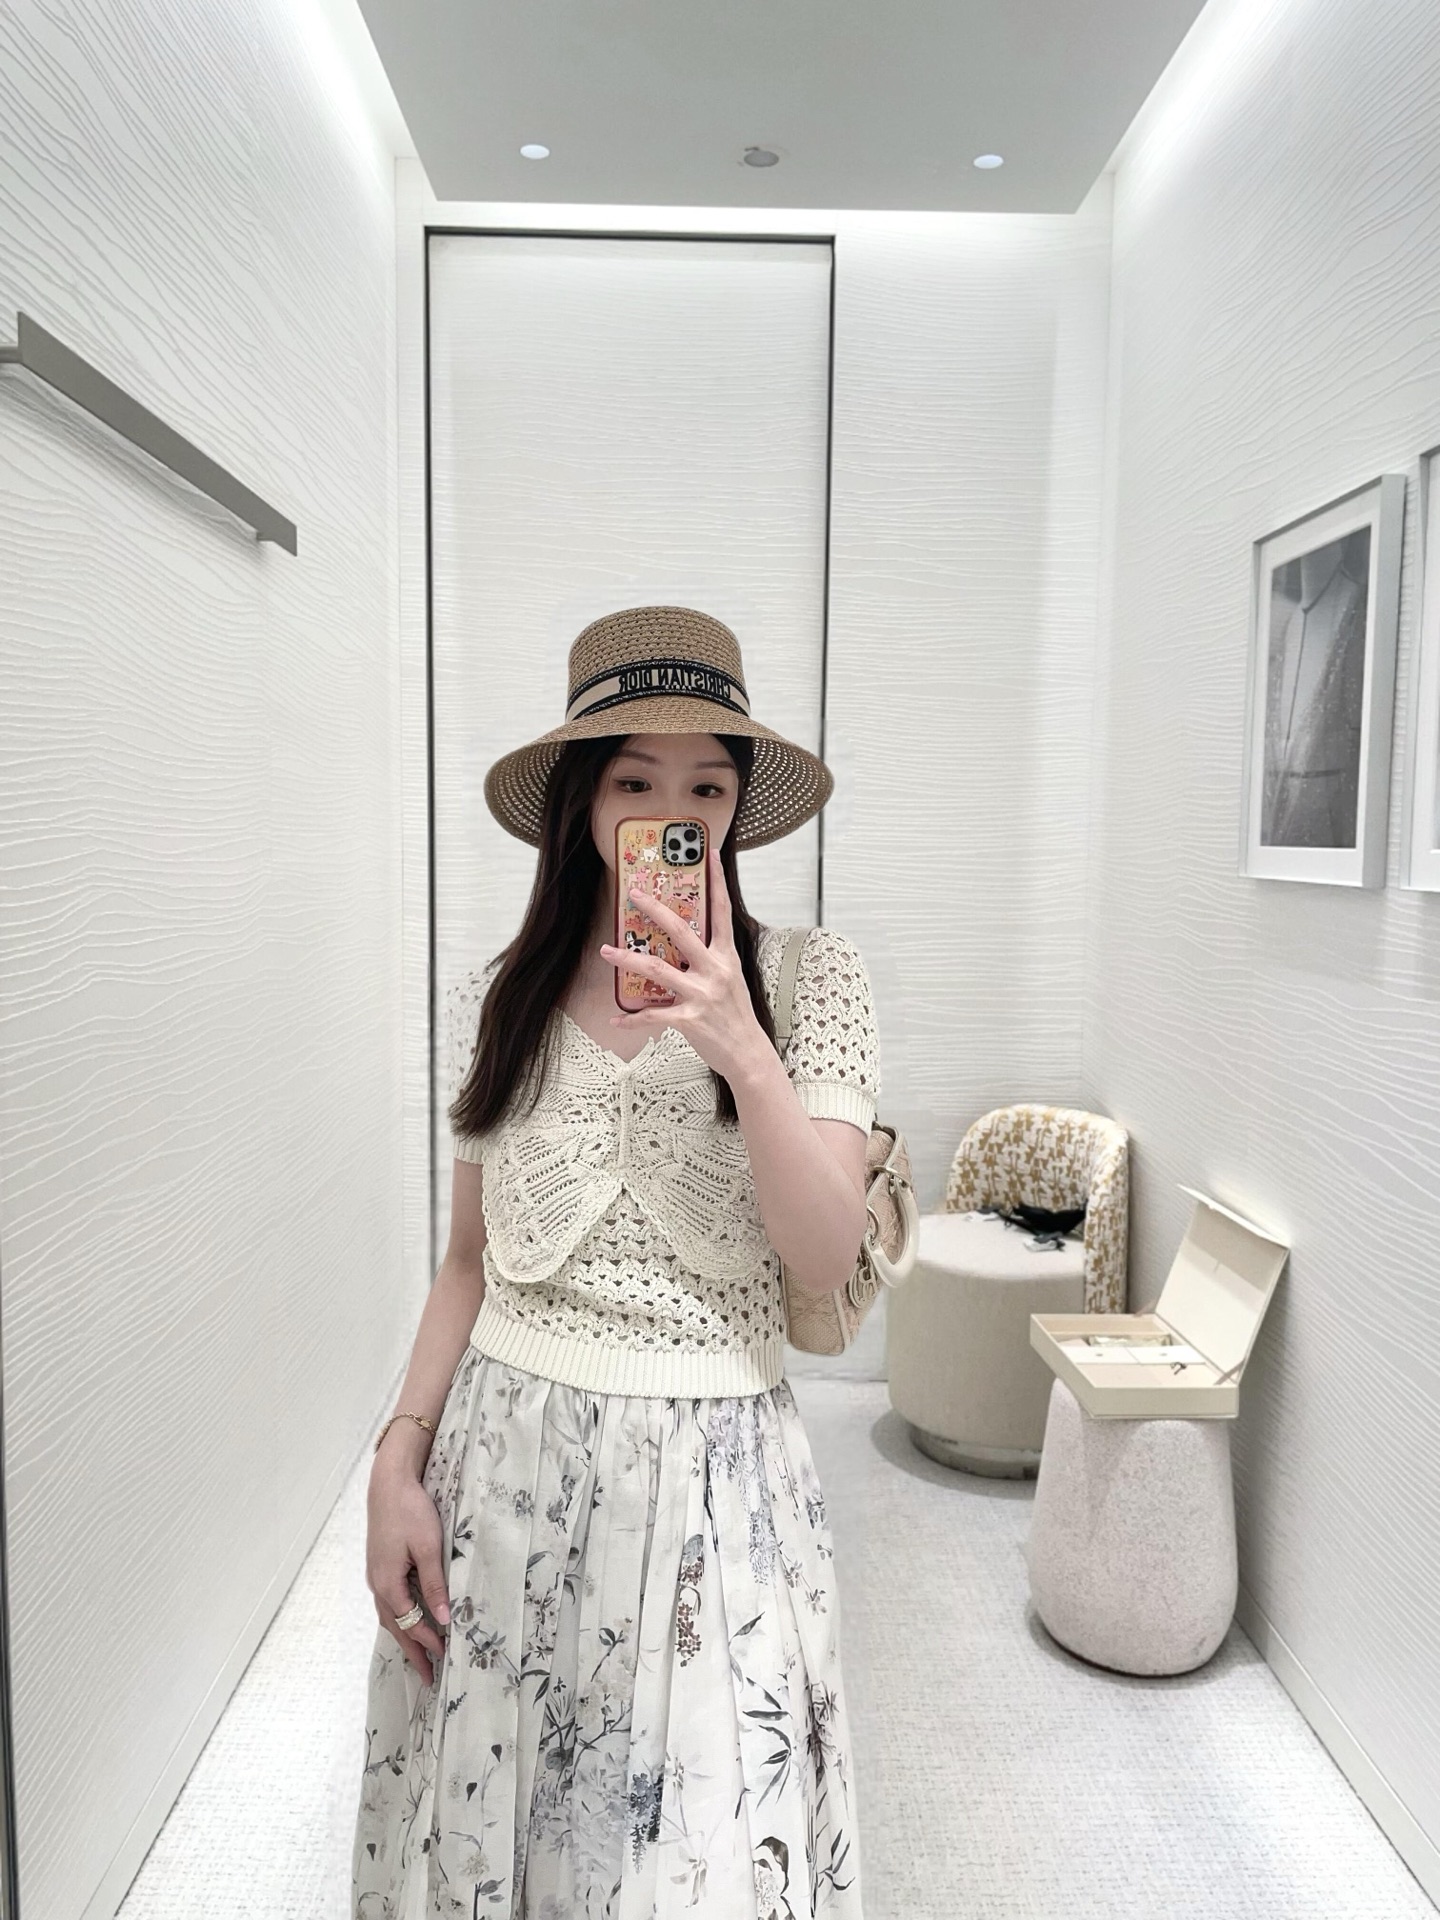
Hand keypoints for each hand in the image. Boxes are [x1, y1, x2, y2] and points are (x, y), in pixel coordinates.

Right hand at [366, 1465, 450, 1686]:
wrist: (388, 1484)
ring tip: (420, 1656)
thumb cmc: (410, 1512)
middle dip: (412, 1652)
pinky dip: (401, 1618)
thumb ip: (435, 1583)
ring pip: (391, 1616)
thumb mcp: (428, 1547)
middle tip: (427, 1677)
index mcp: (388, 1584)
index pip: (410, 1622)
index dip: (427, 1640)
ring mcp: (376, 1576)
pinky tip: (410, 1620)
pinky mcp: (379, 1566)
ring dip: (405, 1636)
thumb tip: (443, 1617)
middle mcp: (378, 1585)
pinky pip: (390, 1602)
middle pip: (395, 1627)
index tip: (444, 1656)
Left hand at [601, 844, 769, 1084]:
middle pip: (680, 931)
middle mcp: (714, 970)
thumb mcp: (730, 979)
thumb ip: (710, 959)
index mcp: (726, 956)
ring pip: (657, 969)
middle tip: (633, 894)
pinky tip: (616, 1019)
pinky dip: (632, 1019)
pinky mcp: (690, 1020)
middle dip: (654, 909)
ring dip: (627, 959)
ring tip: (606, 951)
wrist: (748, 1053)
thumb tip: (682, 944)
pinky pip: (653, 1015)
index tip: (710, 854)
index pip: (722, 911)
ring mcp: (702, 995)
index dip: (717, 881)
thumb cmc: (735, 1015)